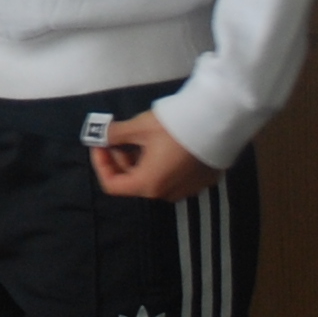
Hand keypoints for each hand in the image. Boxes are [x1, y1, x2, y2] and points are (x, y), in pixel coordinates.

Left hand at [90, 109, 223, 200]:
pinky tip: (166, 144)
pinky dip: (162, 164)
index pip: (112, 185)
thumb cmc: (173, 127)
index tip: (101, 144)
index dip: (101, 164)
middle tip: (120, 138)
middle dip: (121, 161)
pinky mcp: (202, 181)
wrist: (217, 122)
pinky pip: (174, 177)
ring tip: (143, 139)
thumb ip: (114, 134)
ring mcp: (187, 190)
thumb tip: (100, 135)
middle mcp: (166, 194)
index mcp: (148, 185)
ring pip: (154, 180)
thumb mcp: (138, 127)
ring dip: (141, 162)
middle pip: (133, 183)